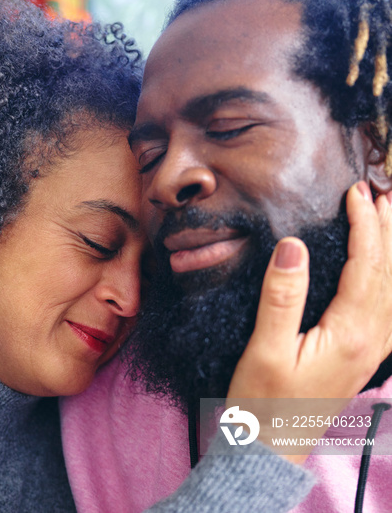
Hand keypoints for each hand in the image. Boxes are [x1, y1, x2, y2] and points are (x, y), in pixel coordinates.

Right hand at [228, 182, 391, 461]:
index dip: (364, 226)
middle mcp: (371, 341)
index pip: (365, 266)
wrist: (271, 446)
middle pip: (389, 274)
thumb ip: (282, 297)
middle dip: (387, 231)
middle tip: (381, 194)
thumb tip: (293, 247)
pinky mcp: (362, 359)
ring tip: (391, 221)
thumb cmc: (263, 401)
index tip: (356, 194)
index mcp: (350, 334)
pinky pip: (391, 312)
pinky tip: (388, 277)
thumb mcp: (264, 349)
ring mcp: (371, 352)